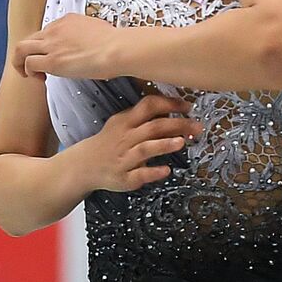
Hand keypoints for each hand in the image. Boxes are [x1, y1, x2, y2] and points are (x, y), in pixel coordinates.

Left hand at [14, 13, 121, 80]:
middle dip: (27, 52)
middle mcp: (55, 30)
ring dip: (20, 61)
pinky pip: (29, 64)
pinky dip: (28, 72)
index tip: (54, 56)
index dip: (47, 46)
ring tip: (28, 73)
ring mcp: (52, 45)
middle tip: (34, 66)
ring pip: (21, 49)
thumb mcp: (98, 30)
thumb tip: (89, 45)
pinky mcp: (52, 61)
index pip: (48, 31)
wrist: (117, 49)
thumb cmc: (115, 43)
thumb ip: (87, 35)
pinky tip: (38, 78)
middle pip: (30, 38)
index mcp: (67, 20)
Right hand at [79, 94, 204, 191]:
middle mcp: (125, 138)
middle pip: (152, 127)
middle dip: (177, 125)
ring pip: (144, 150)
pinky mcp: (123, 178)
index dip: (170, 104)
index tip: (188, 107)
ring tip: (181, 142)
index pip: (148, 106)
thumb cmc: (110, 142)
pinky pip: (139, 175)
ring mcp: (123, 159)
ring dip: (163, 145)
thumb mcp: (122, 124)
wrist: (83, 166)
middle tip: (197, 126)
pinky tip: (166, 170)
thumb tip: (175, 111)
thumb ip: (145, 117)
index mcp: (126, 122)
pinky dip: (153, 172)